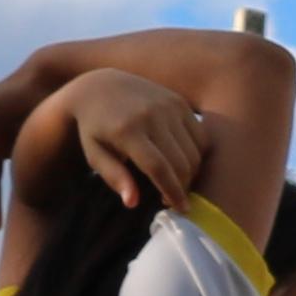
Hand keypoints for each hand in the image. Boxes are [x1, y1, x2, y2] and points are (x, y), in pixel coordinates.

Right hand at [0, 55, 68, 226]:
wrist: (51, 73)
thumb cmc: (16, 92)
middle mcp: (15, 141)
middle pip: (13, 180)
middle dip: (12, 202)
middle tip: (18, 229)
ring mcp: (36, 140)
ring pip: (37, 177)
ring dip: (39, 195)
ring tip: (46, 224)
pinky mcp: (58, 139)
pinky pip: (60, 170)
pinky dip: (61, 185)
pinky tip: (71, 205)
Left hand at [61, 72, 211, 217]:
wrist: (98, 86)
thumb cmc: (95, 128)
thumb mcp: (94, 154)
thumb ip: (114, 177)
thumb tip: (132, 202)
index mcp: (127, 130)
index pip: (159, 168)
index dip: (173, 192)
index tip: (181, 209)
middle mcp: (151, 115)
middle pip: (181, 163)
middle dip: (184, 186)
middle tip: (175, 196)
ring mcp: (168, 106)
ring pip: (195, 152)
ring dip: (191, 172)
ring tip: (177, 179)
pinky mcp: (179, 102)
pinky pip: (201, 136)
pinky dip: (197, 154)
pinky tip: (183, 160)